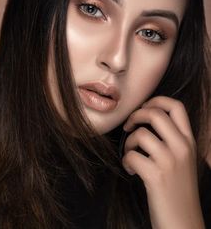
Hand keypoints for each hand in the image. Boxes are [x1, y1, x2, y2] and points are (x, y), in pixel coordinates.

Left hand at [122, 96, 204, 228]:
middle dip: (136, 115)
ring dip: (129, 143)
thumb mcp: (183, 160)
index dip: (156, 100)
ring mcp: (170, 161)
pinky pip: (132, 156)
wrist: (184, 223)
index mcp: (189, 141)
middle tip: (129, 125)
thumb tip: (148, 121)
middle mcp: (182, 147)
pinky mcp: (156, 176)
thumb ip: (172, 140)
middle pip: (155, 114)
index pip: (176, 106)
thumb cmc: (179, 189)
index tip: (144, 108)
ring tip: (131, 155)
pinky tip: (131, 170)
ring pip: (140, 134)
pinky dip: (126, 161)